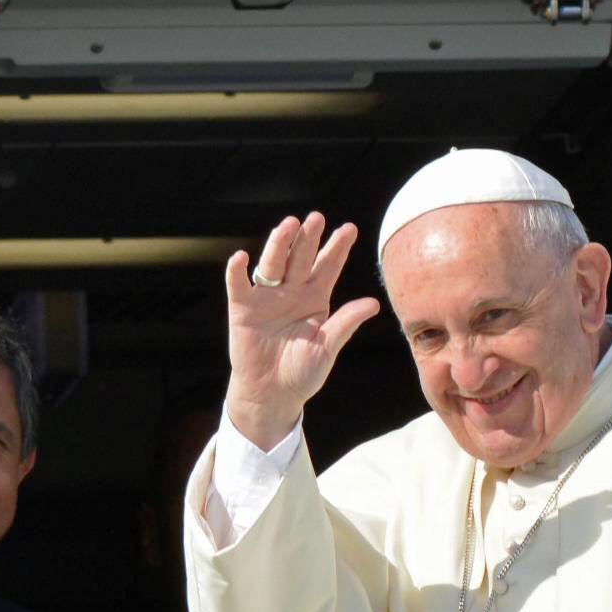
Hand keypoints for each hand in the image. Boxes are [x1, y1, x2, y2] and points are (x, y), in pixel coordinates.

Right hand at [224, 212, 381, 447]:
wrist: (272, 394)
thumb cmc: (303, 372)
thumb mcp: (327, 347)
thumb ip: (345, 324)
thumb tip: (373, 303)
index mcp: (315, 298)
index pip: (328, 267)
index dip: (337, 249)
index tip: (350, 229)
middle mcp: (291, 292)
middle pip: (300, 259)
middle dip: (308, 239)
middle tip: (316, 218)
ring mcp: (266, 298)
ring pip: (273, 265)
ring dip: (279, 245)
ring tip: (288, 226)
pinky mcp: (243, 310)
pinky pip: (239, 286)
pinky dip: (237, 273)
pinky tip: (241, 258)